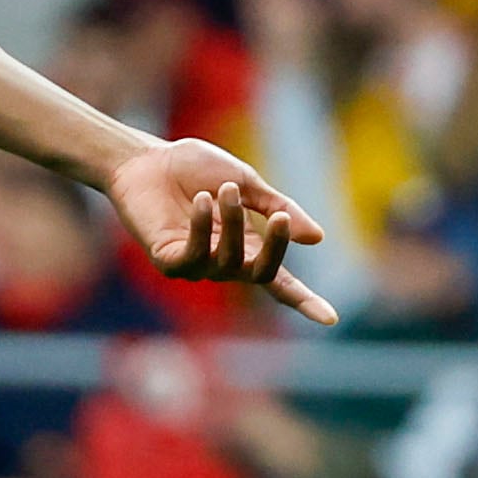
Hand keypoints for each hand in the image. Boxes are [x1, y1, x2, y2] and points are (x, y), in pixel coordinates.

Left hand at [107, 135, 336, 323]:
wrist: (147, 158)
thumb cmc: (195, 168)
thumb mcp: (247, 182)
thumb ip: (279, 208)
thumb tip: (317, 238)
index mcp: (247, 245)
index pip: (280, 281)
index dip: (305, 300)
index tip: (330, 319)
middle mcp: (224, 260)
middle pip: (262, 273)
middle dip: (275, 248)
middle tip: (279, 216)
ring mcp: (196, 264)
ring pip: (227, 262)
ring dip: (232, 223)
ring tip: (223, 188)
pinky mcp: (168, 261)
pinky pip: (193, 257)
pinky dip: (202, 229)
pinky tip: (202, 202)